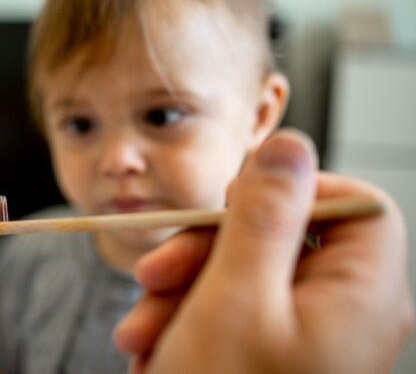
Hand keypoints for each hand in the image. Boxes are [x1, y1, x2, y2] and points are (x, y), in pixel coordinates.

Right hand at [114, 130, 413, 373]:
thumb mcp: (233, 296)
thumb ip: (265, 213)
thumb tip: (290, 145)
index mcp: (361, 297)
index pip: (355, 204)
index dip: (293, 190)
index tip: (229, 204)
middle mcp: (342, 316)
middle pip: (285, 238)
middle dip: (206, 250)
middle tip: (151, 275)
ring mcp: (305, 340)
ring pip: (245, 274)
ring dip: (181, 291)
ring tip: (137, 331)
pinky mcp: (269, 357)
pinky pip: (230, 312)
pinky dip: (186, 320)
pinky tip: (150, 349)